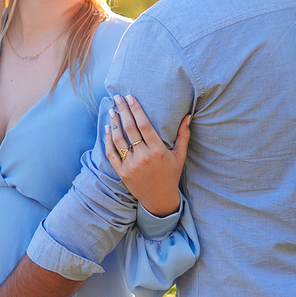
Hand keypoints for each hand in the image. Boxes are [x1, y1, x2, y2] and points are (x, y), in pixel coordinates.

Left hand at [106, 95, 190, 216]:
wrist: (159, 198)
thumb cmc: (171, 174)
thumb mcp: (180, 155)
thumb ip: (183, 135)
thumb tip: (187, 115)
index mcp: (158, 151)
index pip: (144, 125)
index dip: (136, 109)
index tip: (130, 97)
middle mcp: (144, 157)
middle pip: (130, 128)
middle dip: (122, 110)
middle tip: (117, 97)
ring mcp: (131, 165)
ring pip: (119, 140)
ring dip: (114, 123)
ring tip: (112, 110)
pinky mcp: (122, 172)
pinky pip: (112, 153)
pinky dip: (108, 140)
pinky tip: (108, 128)